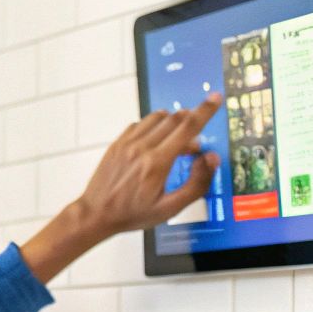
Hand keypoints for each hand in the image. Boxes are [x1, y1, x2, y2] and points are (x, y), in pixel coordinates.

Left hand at [72, 92, 223, 238]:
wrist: (96, 214)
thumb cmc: (134, 214)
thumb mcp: (170, 208)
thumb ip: (196, 183)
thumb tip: (211, 158)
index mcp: (157, 162)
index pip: (188, 127)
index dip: (205, 111)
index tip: (216, 97)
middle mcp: (142, 147)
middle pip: (174, 119)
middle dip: (190, 122)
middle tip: (193, 144)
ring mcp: (127, 142)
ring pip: (157, 117)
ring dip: (172, 122)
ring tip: (175, 141)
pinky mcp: (117, 143)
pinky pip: (140, 123)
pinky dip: (153, 126)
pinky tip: (154, 141)